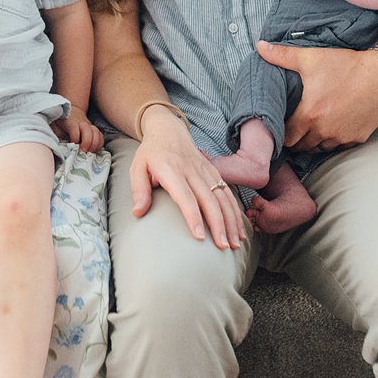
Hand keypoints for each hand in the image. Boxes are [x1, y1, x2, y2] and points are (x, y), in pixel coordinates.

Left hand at [52, 107, 103, 153]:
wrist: (72, 112)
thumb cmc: (60, 122)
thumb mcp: (54, 127)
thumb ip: (56, 135)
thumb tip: (57, 146)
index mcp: (70, 121)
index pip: (74, 127)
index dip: (75, 137)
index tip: (72, 145)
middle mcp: (81, 122)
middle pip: (88, 130)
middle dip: (86, 142)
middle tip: (82, 151)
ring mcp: (89, 126)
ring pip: (96, 133)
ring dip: (94, 144)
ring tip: (89, 152)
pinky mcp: (94, 130)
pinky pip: (101, 136)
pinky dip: (99, 144)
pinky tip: (94, 150)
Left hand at [128, 107, 245, 249]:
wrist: (168, 130)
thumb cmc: (151, 153)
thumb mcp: (137, 168)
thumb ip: (139, 190)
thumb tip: (138, 213)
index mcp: (172, 171)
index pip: (185, 196)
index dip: (193, 217)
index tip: (199, 237)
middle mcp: (192, 171)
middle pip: (209, 200)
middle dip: (218, 224)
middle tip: (223, 247)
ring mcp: (205, 171)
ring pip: (222, 197)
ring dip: (231, 221)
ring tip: (235, 244)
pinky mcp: (213, 172)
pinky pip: (227, 193)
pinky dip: (235, 212)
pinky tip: (239, 230)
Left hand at [257, 40, 377, 152]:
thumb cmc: (345, 65)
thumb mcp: (311, 57)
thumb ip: (281, 55)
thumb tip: (260, 47)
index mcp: (309, 115)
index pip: (286, 137)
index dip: (281, 133)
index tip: (282, 124)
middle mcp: (324, 131)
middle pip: (301, 146)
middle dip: (295, 138)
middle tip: (294, 126)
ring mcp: (342, 137)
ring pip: (320, 148)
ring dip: (314, 140)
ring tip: (312, 125)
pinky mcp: (358, 138)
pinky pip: (339, 146)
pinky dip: (333, 139)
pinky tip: (332, 125)